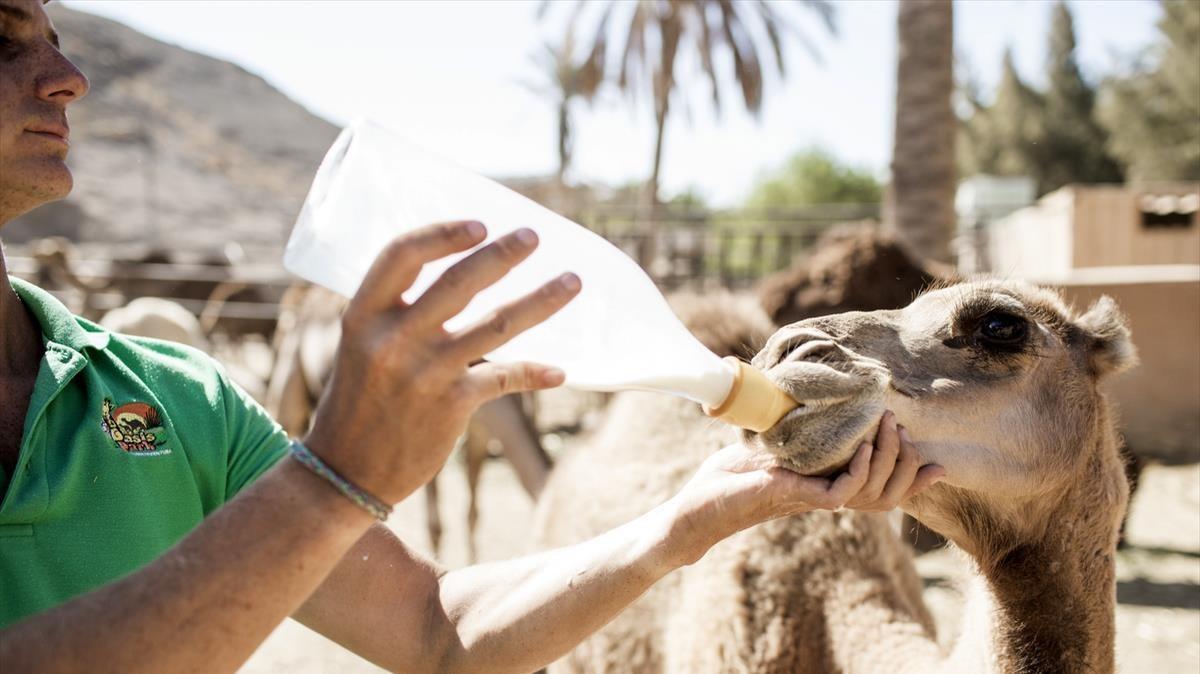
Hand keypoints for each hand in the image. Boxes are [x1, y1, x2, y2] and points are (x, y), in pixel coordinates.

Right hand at [303, 221, 579, 503]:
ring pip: (494, 325)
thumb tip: (460, 275)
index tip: (480, 222)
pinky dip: (534, 372)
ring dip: (540, 301)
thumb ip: (399, 313)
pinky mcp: (450, 405)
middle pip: (458, 283)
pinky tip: (559, 371)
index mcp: (363, 315)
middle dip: (502, 255)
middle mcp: (392, 339)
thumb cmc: (361, 400)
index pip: (401, 255)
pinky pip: (504, 378)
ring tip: (572, 281)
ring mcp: (424, 373)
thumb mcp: (362, 345)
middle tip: (533, 235)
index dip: (442, 233)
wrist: (346, 471)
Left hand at [663, 411, 942, 565]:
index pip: (880, 492)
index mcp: (825, 488)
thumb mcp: (768, 448)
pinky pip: (843, 492)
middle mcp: (825, 497)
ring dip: (887, 458)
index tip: (937, 464)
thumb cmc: (726, 479)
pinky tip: (864, 445)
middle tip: (903, 426)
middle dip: (906, 463)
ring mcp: (812, 500)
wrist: (695, 508)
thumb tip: (804, 400)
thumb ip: (794, 433)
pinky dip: (859, 470)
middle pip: (887, 495)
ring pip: (872, 492)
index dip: (912, 483)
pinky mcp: (796, 499)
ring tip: (887, 426)